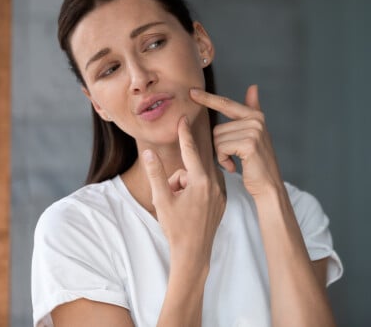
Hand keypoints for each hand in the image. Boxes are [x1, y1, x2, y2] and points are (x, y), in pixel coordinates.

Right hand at [141, 117, 225, 264]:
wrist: (194, 253)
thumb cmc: (176, 228)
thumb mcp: (161, 199)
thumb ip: (156, 173)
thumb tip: (148, 152)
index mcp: (201, 181)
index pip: (190, 150)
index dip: (184, 134)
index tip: (183, 118)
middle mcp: (215, 184)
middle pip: (190, 168)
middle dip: (178, 178)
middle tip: (172, 196)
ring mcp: (221, 192)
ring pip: (198, 178)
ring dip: (186, 186)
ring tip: (181, 206)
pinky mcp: (222, 200)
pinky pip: (206, 187)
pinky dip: (196, 192)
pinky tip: (192, 209)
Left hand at [189, 85, 284, 198]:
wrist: (269, 186)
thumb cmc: (258, 163)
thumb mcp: (255, 134)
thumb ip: (252, 110)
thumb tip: (253, 86)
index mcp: (256, 116)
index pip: (227, 103)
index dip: (208, 98)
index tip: (191, 92)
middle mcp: (256, 120)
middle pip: (218, 128)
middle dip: (220, 146)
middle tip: (235, 158)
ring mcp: (253, 131)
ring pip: (217, 139)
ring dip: (222, 155)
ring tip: (236, 162)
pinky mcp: (249, 144)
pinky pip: (221, 148)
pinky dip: (223, 160)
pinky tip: (234, 167)